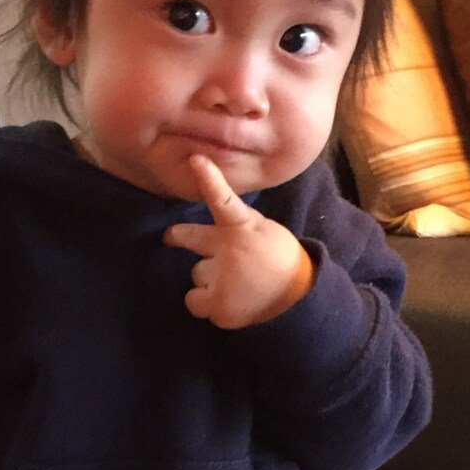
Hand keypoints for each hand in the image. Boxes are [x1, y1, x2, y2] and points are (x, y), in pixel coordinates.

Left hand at [163, 154, 314, 328]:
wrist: (298, 298)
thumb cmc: (278, 257)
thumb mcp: (264, 228)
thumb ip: (238, 221)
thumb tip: (215, 208)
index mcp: (243, 229)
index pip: (224, 201)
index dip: (210, 180)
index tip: (197, 161)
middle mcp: (228, 253)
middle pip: (188, 237)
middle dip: (178, 236)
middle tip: (171, 237)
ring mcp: (221, 282)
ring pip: (197, 273)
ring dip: (208, 278)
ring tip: (233, 283)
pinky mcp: (218, 308)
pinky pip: (195, 301)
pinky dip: (208, 303)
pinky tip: (230, 301)